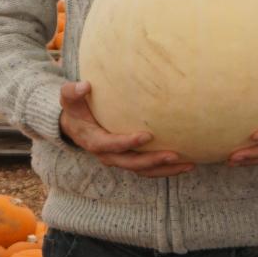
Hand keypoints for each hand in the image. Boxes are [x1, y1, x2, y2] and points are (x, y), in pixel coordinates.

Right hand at [59, 81, 193, 176]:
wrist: (75, 126)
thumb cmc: (76, 108)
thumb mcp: (69, 98)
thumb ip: (72, 92)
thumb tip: (85, 86)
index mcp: (94, 141)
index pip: (112, 145)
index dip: (128, 142)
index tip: (147, 136)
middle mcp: (108, 155)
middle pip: (132, 163)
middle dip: (153, 161)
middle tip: (174, 154)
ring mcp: (120, 160)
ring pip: (144, 170)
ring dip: (166, 169)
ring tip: (188, 164)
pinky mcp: (130, 160)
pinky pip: (149, 169)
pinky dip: (167, 169)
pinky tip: (187, 163)